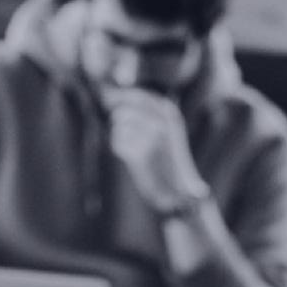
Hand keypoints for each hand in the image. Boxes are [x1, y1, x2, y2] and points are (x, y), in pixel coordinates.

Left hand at [103, 87, 205, 213]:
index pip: (138, 95)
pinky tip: (133, 159)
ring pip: (118, 126)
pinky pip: (117, 142)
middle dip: (118, 121)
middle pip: (123, 110)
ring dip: (121, 137)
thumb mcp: (166, 130)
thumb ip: (145, 111)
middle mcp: (161, 121)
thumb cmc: (166, 161)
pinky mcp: (141, 152)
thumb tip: (110, 93)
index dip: (120, 97)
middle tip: (127, 136)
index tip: (110, 100)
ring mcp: (152, 136)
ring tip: (135, 150)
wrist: (177, 192)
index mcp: (170, 113)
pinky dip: (120, 150)